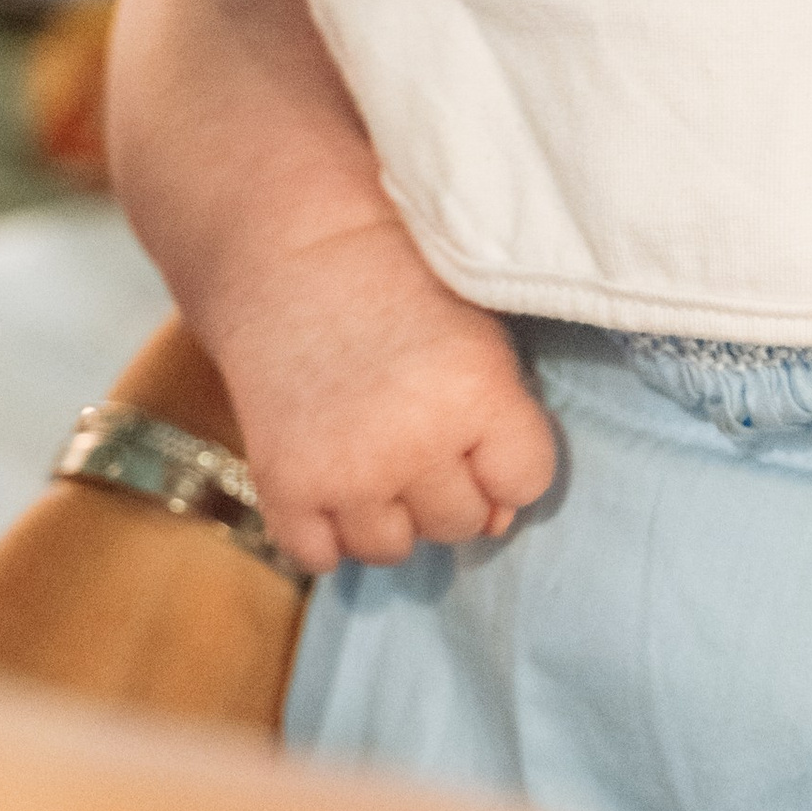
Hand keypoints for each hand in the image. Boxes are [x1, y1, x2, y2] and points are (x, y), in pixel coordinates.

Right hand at [210, 219, 559, 577]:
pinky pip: (321, 557)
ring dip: (387, 514)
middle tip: (410, 430)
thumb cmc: (397, 286)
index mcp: (477, 393)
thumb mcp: (476, 337)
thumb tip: (497, 523)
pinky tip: (327, 480)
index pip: (525, 484)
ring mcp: (347, 472)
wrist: (287, 253)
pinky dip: (325, 532)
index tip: (473, 426)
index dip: (503, 460)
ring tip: (369, 453)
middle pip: (460, 523)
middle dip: (445, 486)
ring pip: (393, 549)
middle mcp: (416, 443)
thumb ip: (503, 427)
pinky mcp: (286, 486)